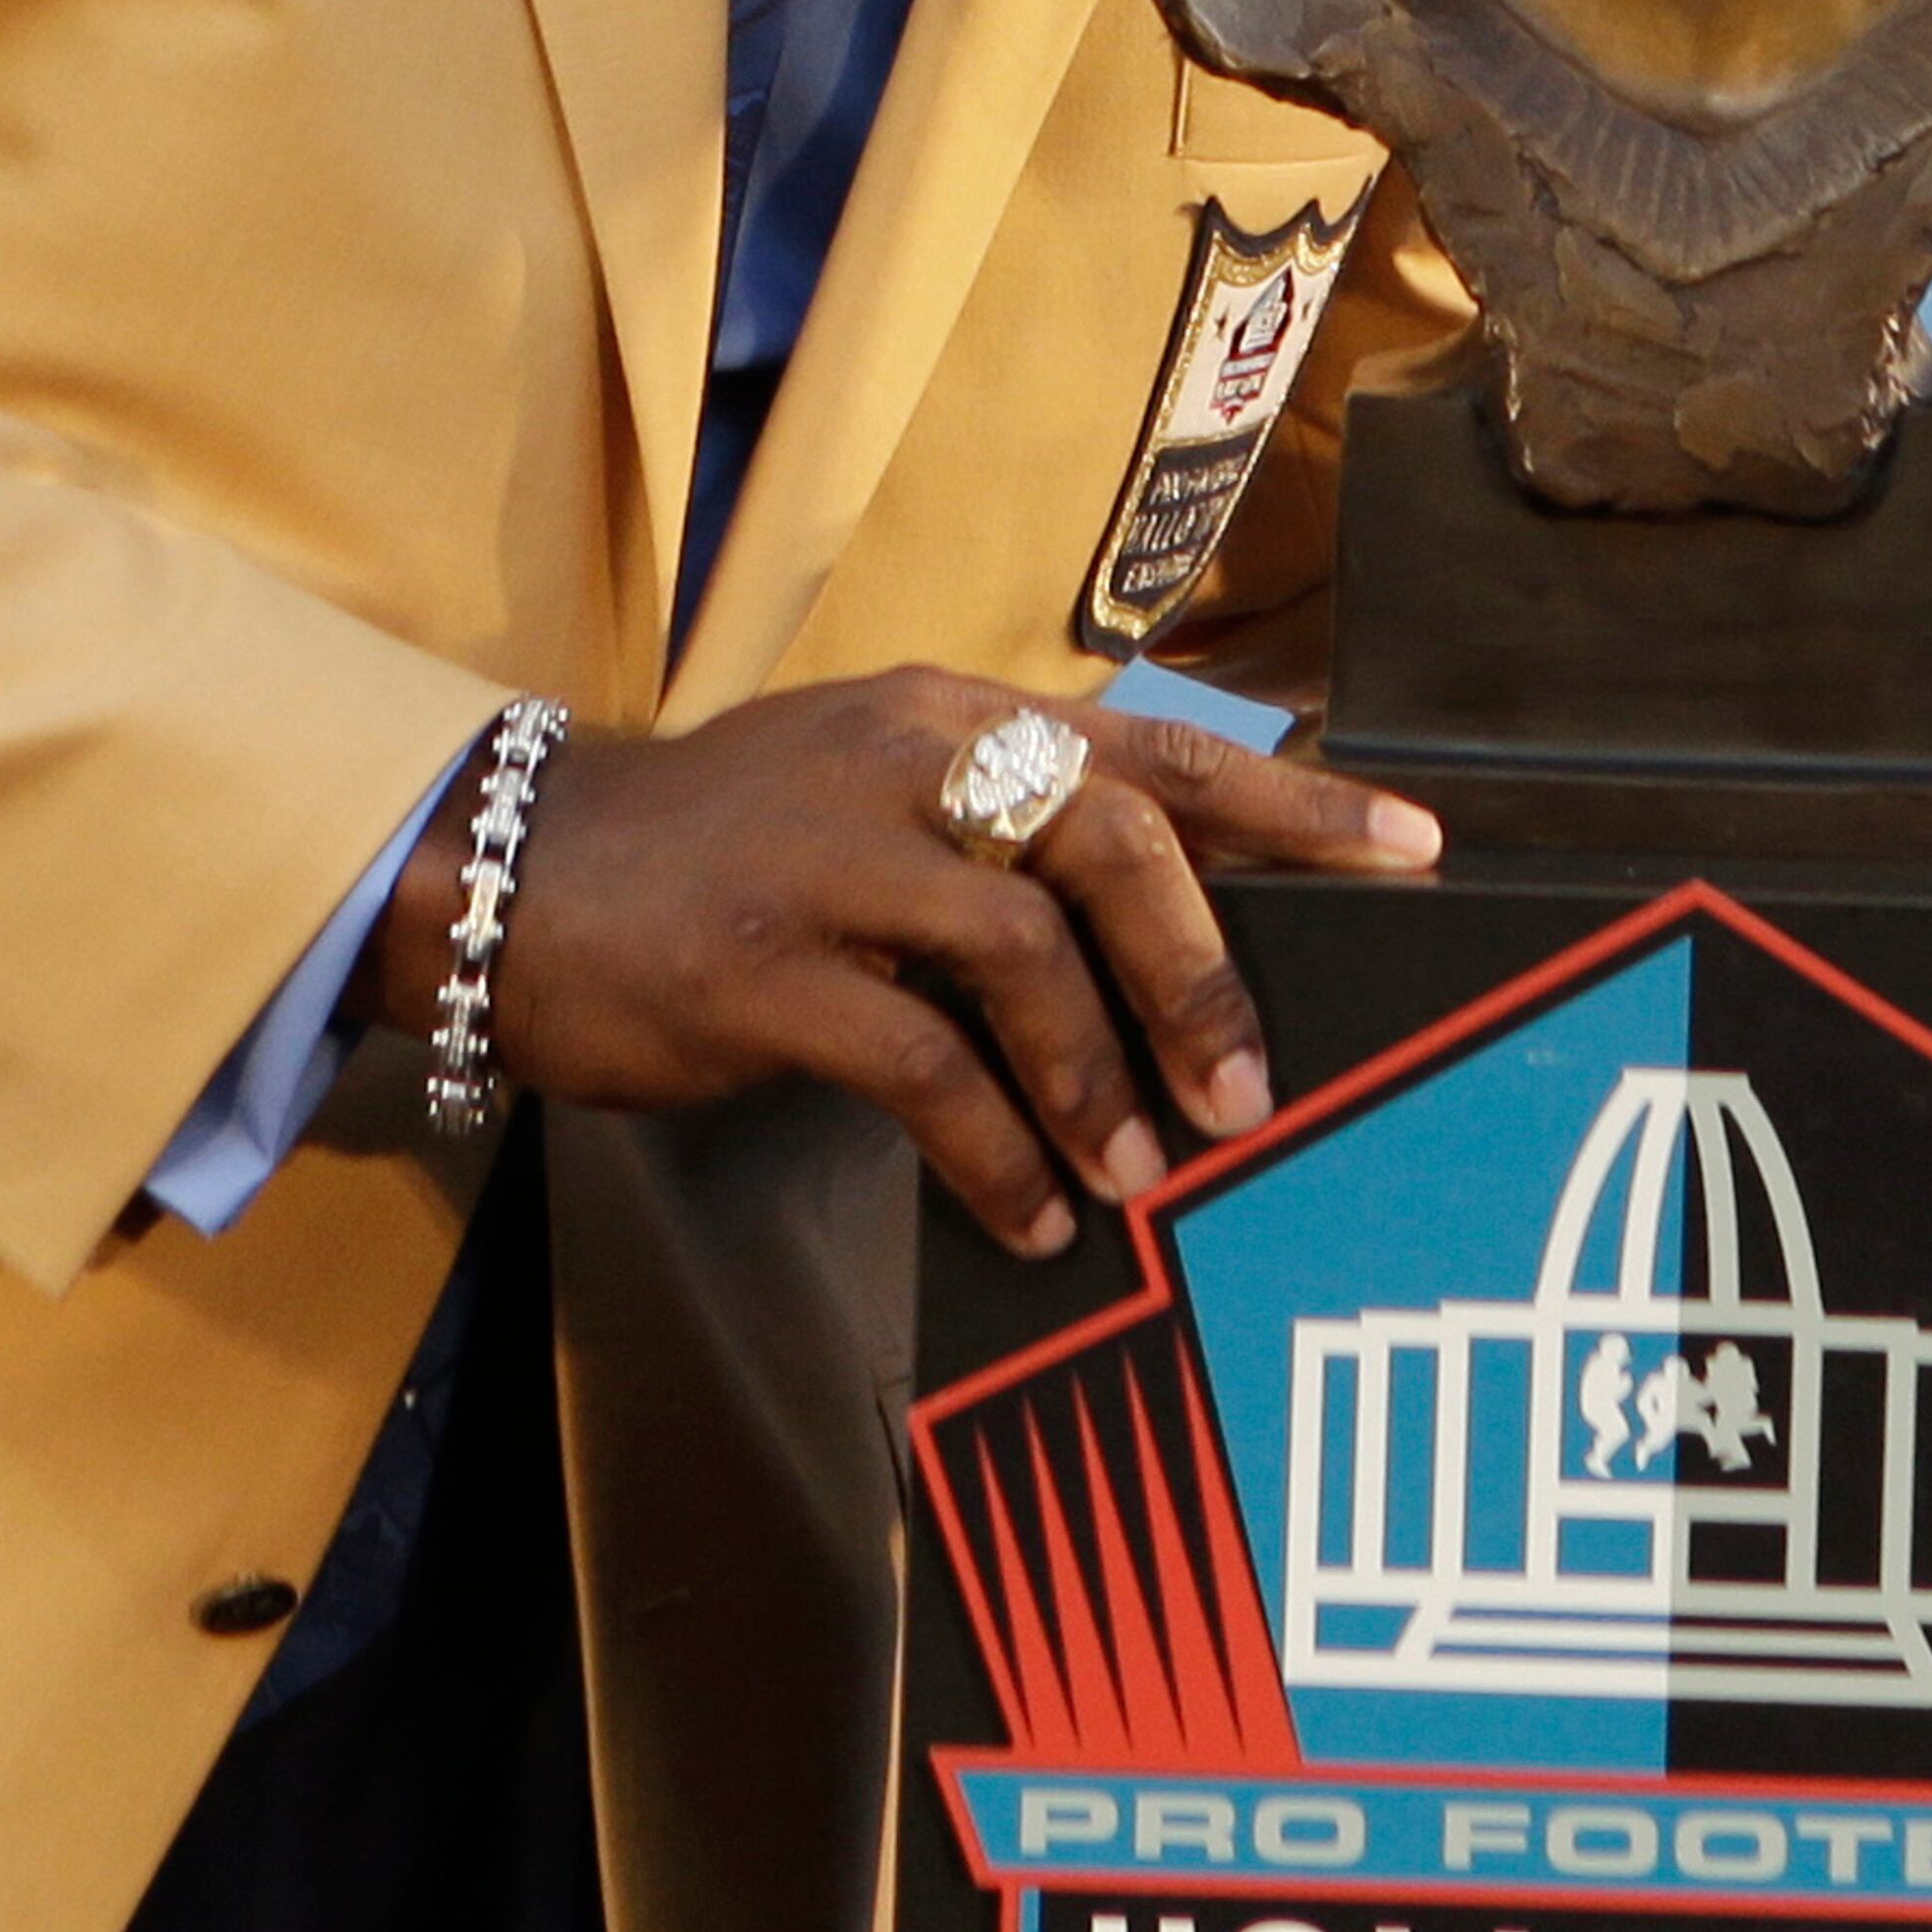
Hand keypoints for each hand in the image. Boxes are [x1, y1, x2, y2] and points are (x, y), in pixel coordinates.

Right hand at [357, 672, 1439, 1257]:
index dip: (1291, 802)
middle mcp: (907, 764)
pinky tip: (1026, 1214)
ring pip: (1019, 952)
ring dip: (1099, 1079)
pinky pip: (915, 1067)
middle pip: (1107, 838)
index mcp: (952, 717)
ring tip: (1139, 1182)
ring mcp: (830, 860)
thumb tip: (1158, 958)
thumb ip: (1000, 850)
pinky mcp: (761, 966)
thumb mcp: (873, 800)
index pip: (1152, 749)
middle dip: (1200, 972)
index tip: (1412, 850)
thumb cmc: (727, 852)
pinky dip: (992, 1149)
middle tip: (1249, 1094)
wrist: (519, 871)